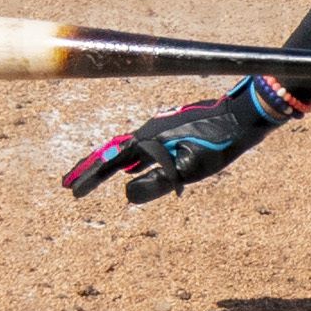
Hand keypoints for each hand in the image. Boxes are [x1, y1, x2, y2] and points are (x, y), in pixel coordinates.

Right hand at [61, 77, 299, 203]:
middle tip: (69, 184)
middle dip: (90, 170)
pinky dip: (130, 159)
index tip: (72, 192)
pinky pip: (142, 146)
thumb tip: (126, 195)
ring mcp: (159, 128)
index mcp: (148, 141)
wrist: (242, 115)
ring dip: (108, 165)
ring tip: (94, 179)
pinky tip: (132, 168)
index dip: (90, 179)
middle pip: (111, 153)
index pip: (110, 163)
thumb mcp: (190, 169)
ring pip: (126, 149)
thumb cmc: (219, 143)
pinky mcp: (171, 128)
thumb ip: (157, 182)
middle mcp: (148, 131)